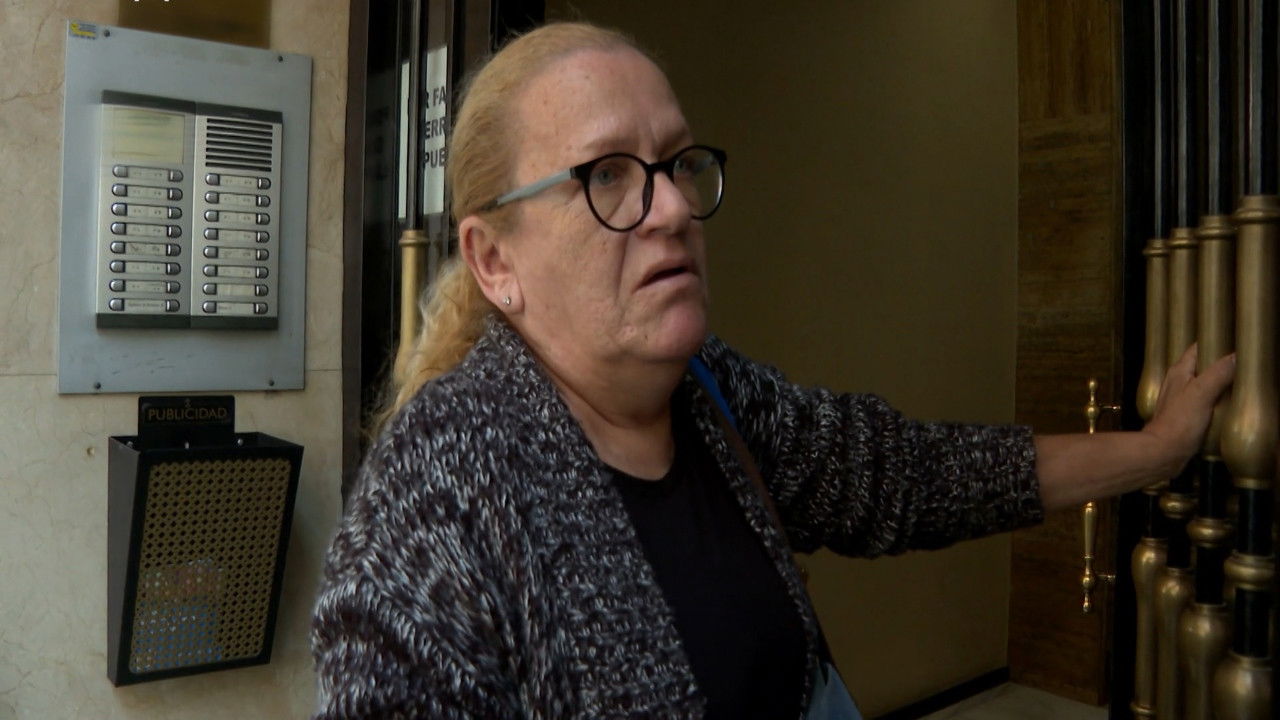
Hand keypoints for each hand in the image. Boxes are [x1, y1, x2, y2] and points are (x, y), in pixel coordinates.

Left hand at [1143, 343, 1235, 478]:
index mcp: (1179, 372)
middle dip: (1220, 364)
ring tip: (1239, 382)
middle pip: (1202, 366)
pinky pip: (1205, 401)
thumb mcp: (1201, 392)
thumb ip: (1217, 373)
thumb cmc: (1179, 422)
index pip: (1197, 349)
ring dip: (1219, 382)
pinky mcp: (1186, 415)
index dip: (1214, 344)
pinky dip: (1216, 399)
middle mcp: (1178, 382)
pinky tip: (1228, 404)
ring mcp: (1181, 399)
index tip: (1234, 343)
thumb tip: (1234, 356)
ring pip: (1203, 384)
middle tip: (1242, 364)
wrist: (1164, 452)